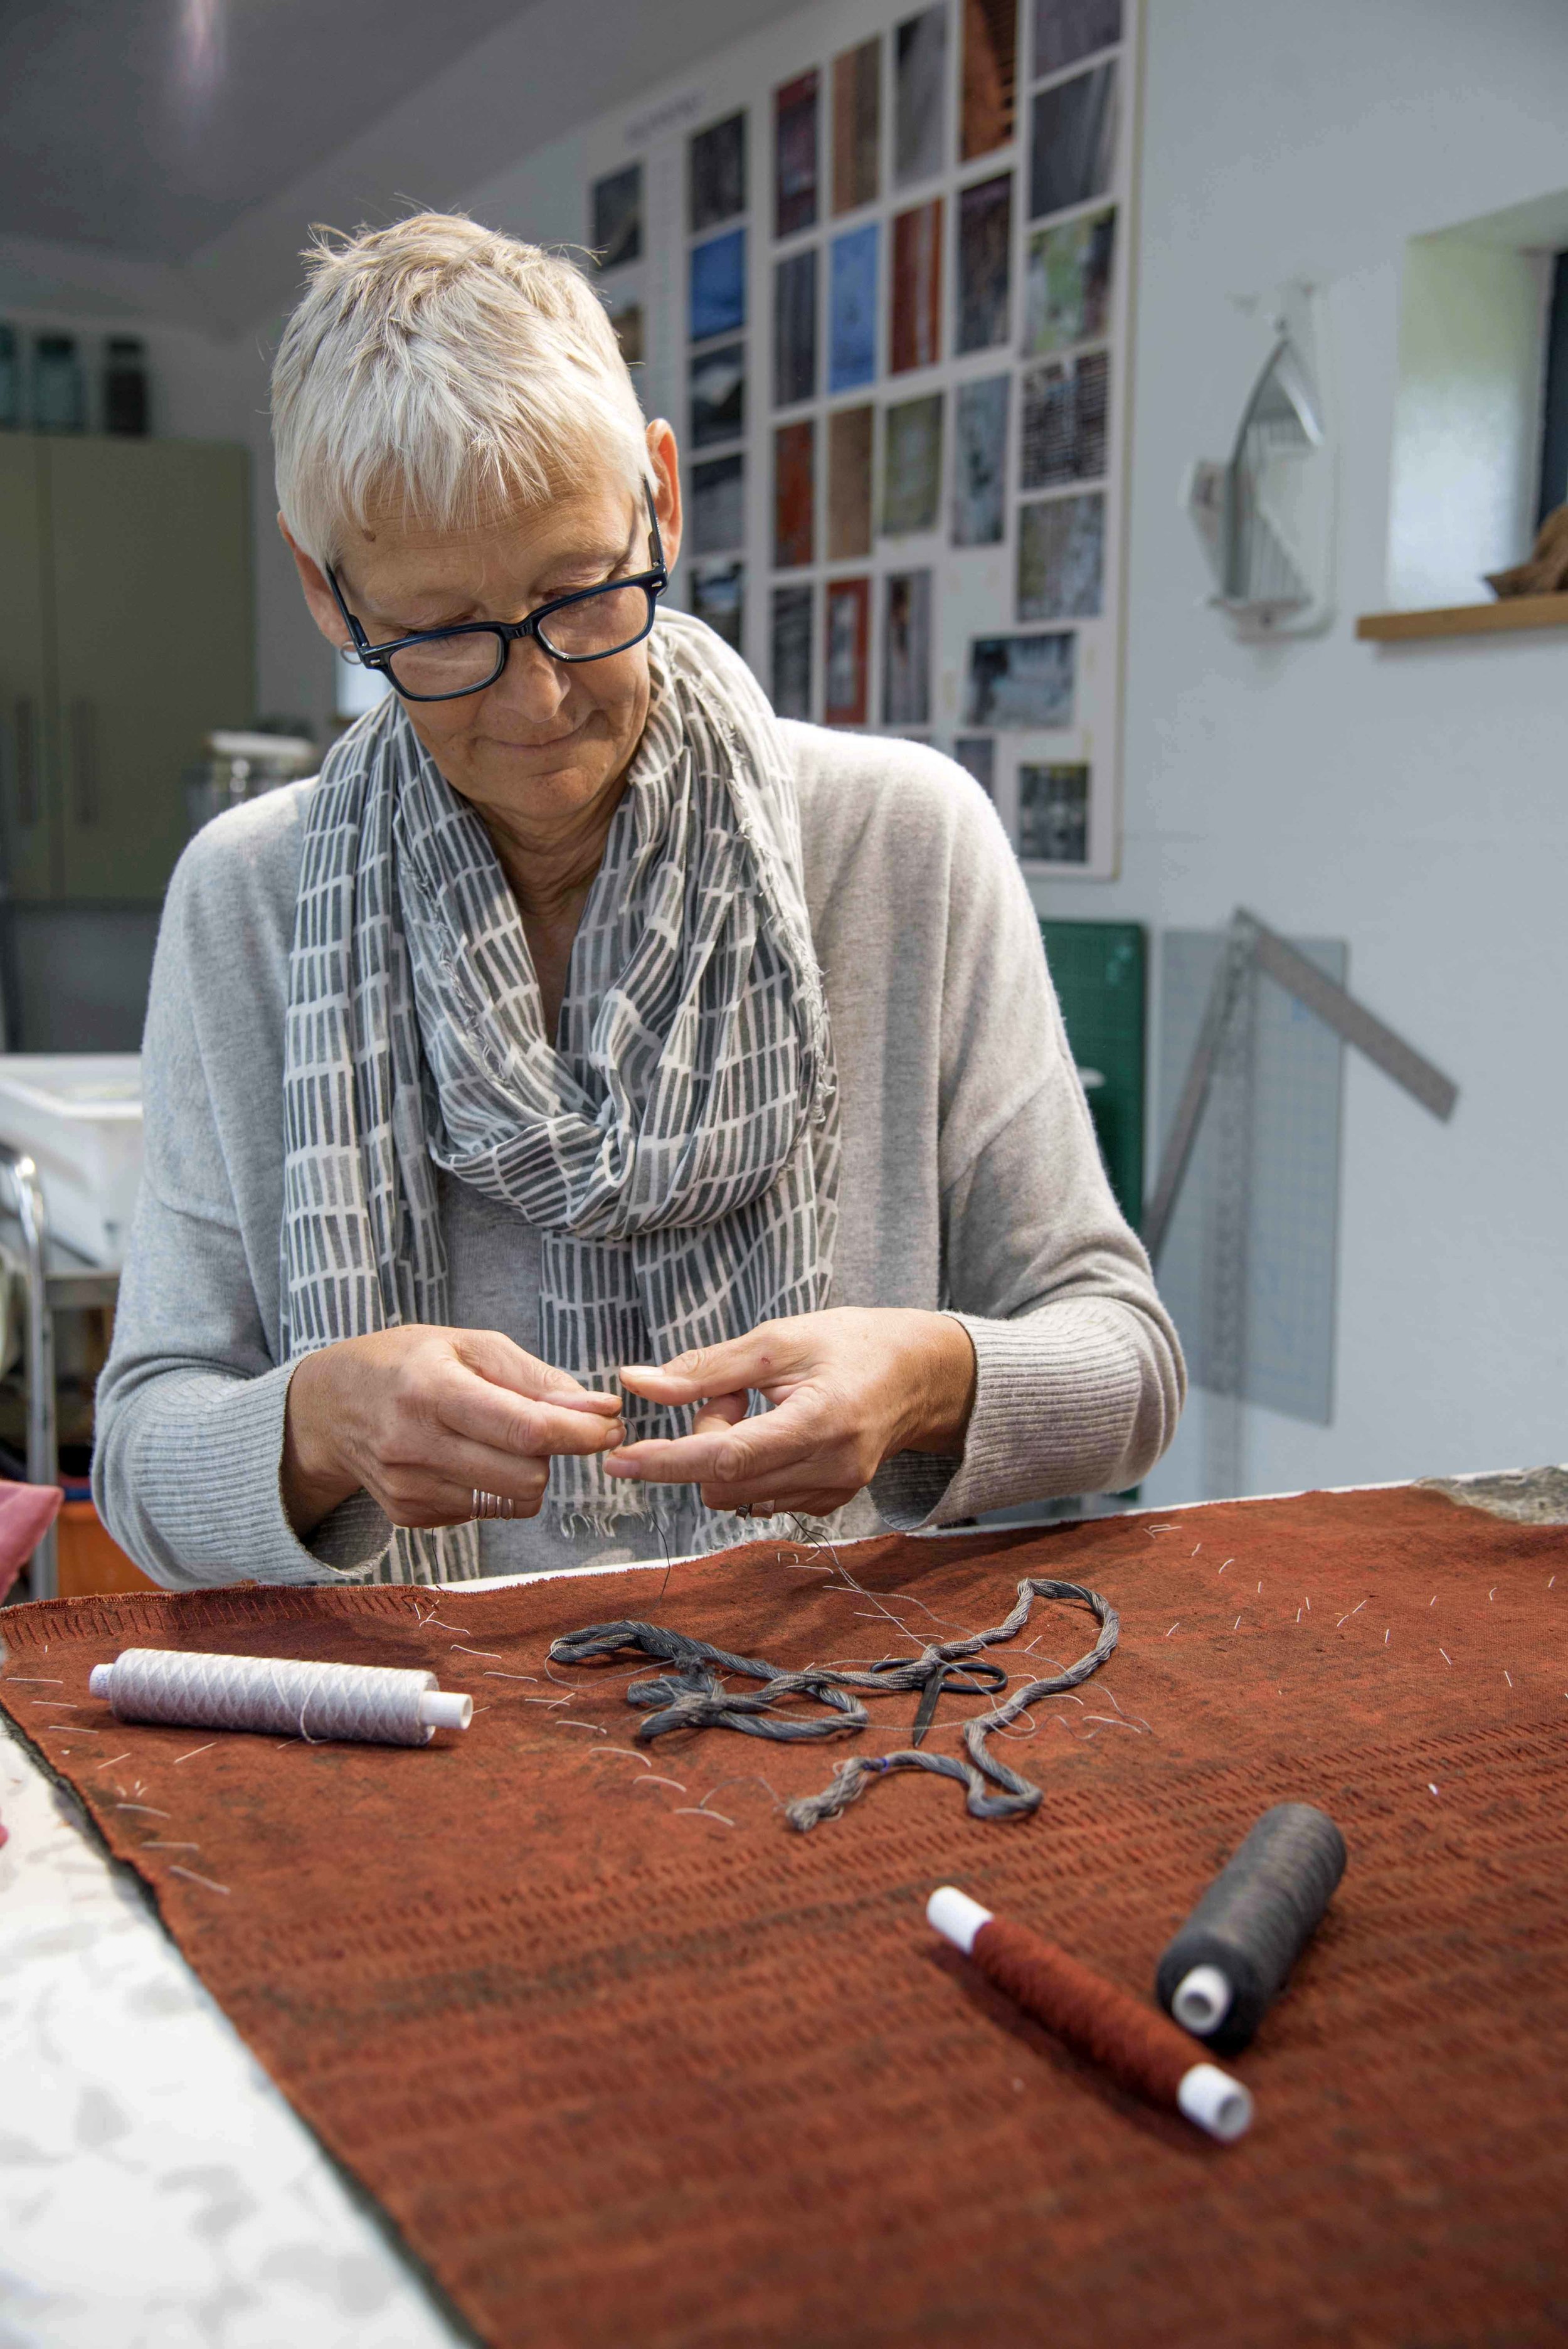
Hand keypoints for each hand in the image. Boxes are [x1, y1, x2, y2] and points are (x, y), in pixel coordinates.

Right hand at [282, 1327, 623, 1536]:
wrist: (329, 1406)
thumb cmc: (408, 1363)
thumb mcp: (470, 1346)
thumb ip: (538, 1379)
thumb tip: (600, 1410)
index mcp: (431, 1389)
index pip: (525, 1429)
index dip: (580, 1433)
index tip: (610, 1426)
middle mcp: (413, 1444)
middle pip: (527, 1476)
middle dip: (553, 1453)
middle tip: (549, 1427)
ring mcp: (407, 1487)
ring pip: (512, 1502)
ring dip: (525, 1473)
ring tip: (497, 1439)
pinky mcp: (408, 1516)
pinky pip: (484, 1512)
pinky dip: (491, 1488)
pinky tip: (462, 1458)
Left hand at [604, 1308, 975, 1517]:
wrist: (920, 1374)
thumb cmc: (852, 1344)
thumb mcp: (778, 1339)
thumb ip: (707, 1368)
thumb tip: (638, 1384)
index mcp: (819, 1423)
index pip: (726, 1457)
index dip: (667, 1461)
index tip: (618, 1461)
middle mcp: (828, 1470)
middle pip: (721, 1482)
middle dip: (706, 1439)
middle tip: (732, 1395)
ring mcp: (830, 1494)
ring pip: (736, 1496)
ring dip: (726, 1456)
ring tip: (759, 1410)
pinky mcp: (828, 1503)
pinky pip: (759, 1499)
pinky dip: (748, 1469)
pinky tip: (775, 1433)